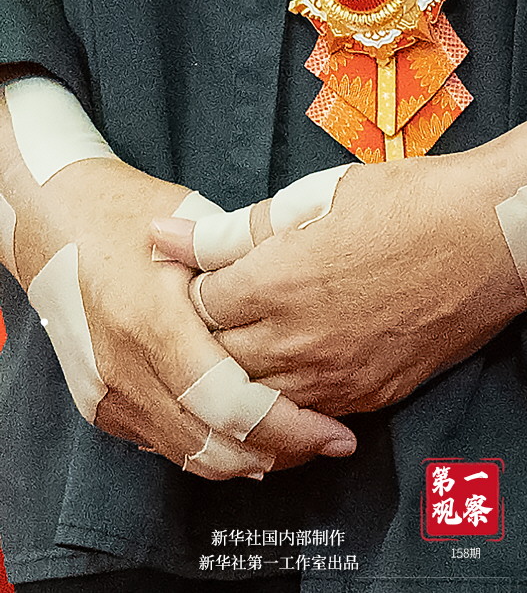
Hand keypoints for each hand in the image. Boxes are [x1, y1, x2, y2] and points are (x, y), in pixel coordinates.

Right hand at [2, 131, 355, 477]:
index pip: (227, 402)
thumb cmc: (124, 211)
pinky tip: (245, 436)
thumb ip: (240, 261)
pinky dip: (210, 447)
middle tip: (327, 441)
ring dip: (248, 458)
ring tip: (297, 444)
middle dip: (280, 452)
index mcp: (152, 318)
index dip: (287, 426)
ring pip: (189, 455)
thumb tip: (296, 299)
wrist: (52, 221)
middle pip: (213, 443)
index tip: (331, 429)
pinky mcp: (100, 402)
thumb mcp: (189, 220)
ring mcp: (107, 390)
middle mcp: (124, 365)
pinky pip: (164, 444)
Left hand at [151, 125, 526, 415]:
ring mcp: (333, 376)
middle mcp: (296, 341)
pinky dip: (286, 400)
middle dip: (202, 340)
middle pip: (215, 362)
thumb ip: (230, 229)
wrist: (487, 237)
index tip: (197, 278)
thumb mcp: (309, 199)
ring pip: (256, 400)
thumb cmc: (403, 204)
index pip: (194, 306)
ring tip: (244, 347)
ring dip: (240, 376)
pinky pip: (306, 415)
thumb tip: (165, 236)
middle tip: (211, 316)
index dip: (189, 290)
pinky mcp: (368, 395)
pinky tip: (289, 374)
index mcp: (272, 285)